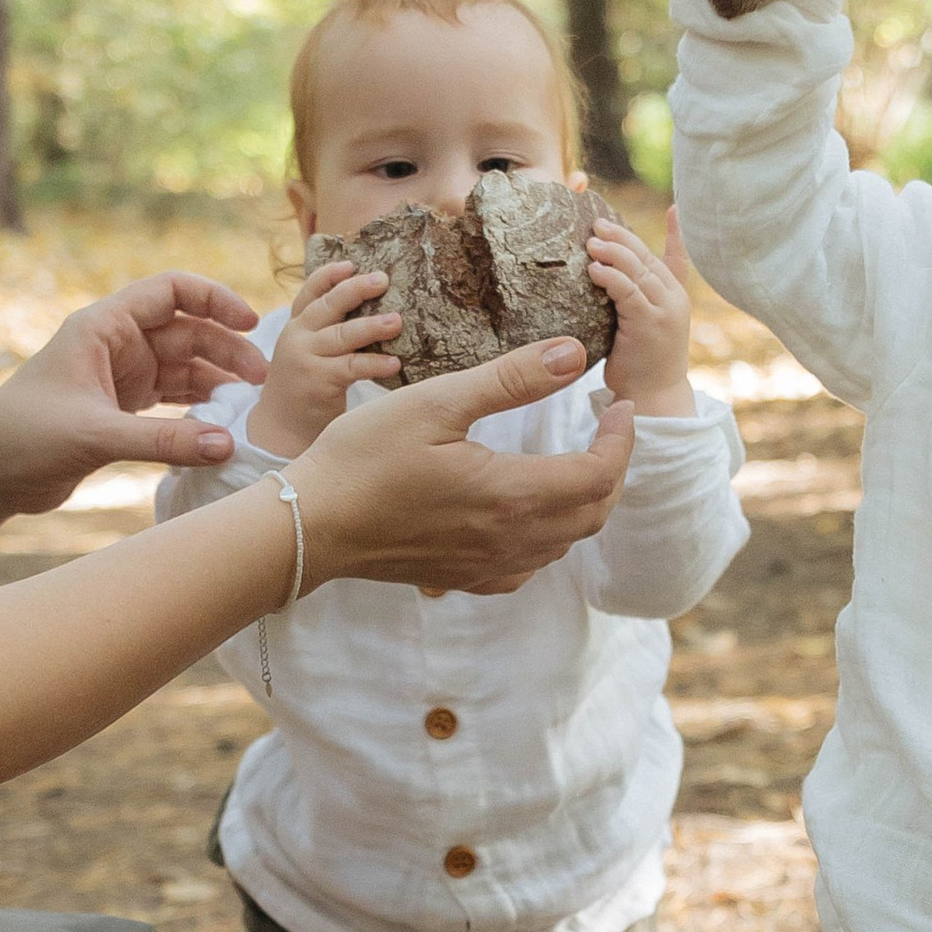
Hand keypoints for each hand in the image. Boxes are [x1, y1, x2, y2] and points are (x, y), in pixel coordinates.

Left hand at [0, 272, 268, 518]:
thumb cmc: (21, 438)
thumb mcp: (95, 436)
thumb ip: (163, 442)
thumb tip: (228, 445)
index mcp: (103, 326)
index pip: (171, 291)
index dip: (215, 299)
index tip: (251, 324)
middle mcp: (115, 345)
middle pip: (187, 331)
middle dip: (226, 349)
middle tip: (260, 381)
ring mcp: (120, 377)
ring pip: (183, 367)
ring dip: (216, 381)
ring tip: (249, 405)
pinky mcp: (121, 411)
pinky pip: (172, 400)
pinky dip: (198, 410)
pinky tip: (221, 426)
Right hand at [247, 258, 402, 453]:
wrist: (280, 428)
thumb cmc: (305, 386)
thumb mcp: (308, 351)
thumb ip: (329, 329)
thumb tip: (377, 307)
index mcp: (297, 326)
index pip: (310, 292)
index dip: (329, 275)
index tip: (351, 263)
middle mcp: (298, 337)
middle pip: (327, 306)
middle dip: (355, 289)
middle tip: (383, 280)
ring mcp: (306, 359)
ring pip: (342, 335)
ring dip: (372, 326)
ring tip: (397, 321)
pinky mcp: (318, 383)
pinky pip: (352, 368)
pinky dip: (374, 364)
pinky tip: (395, 363)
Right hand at [290, 338, 634, 593]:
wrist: (309, 525)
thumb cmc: (363, 457)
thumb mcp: (437, 401)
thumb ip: (512, 379)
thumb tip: (575, 353)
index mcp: (510, 494)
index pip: (599, 474)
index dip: (621, 438)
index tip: (617, 404)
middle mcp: (509, 540)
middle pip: (593, 513)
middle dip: (612, 469)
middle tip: (606, 430)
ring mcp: (486, 566)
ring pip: (564, 543)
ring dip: (584, 503)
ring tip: (576, 460)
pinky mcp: (462, 578)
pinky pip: (528, 567)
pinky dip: (548, 539)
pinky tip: (530, 513)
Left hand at [590, 216, 693, 413]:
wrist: (652, 400)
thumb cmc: (641, 363)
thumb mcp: (639, 324)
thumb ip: (632, 298)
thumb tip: (604, 276)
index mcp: (674, 296)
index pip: (669, 256)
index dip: (661, 234)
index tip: (656, 212)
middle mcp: (674, 299)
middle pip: (647, 257)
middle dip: (621, 237)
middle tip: (596, 224)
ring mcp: (665, 310)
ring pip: (638, 269)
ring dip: (613, 252)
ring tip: (591, 242)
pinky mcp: (650, 323)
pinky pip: (628, 291)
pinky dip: (611, 277)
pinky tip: (593, 270)